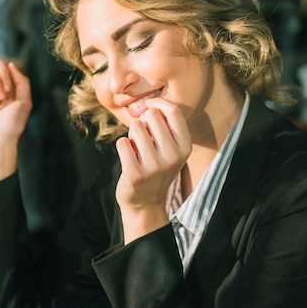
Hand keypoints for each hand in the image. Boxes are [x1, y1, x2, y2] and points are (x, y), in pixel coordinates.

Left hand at [115, 98, 190, 242]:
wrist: (145, 203)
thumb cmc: (156, 168)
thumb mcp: (171, 149)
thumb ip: (165, 126)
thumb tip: (149, 103)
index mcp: (185, 146)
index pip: (174, 111)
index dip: (158, 103)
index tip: (149, 106)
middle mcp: (173, 156)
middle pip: (152, 115)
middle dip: (143, 121)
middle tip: (143, 138)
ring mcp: (154, 166)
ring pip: (135, 127)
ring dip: (132, 136)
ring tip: (137, 151)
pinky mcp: (135, 174)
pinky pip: (122, 142)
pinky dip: (123, 147)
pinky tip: (129, 159)